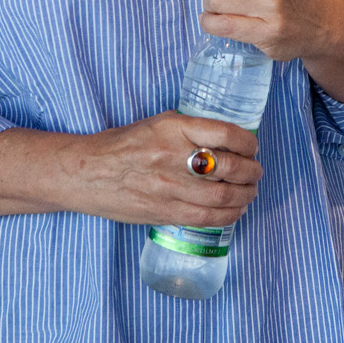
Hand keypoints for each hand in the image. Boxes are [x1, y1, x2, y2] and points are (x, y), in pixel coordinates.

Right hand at [0, 112, 260, 227]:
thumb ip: (190, 130)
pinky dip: (228, 215)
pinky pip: (206, 218)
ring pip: (222, 196)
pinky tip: (235, 210)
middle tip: (257, 172)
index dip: (249, 142)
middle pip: (229, 167)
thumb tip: (227, 140)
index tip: (253, 146)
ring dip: (245, 195)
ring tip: (250, 192)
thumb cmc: (123, 145)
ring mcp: (169, 187)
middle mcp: (173, 157)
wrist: (86, 173)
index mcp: (173, 128)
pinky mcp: (164, 212)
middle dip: (252, 172)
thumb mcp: (157, 124)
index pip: (226, 133)